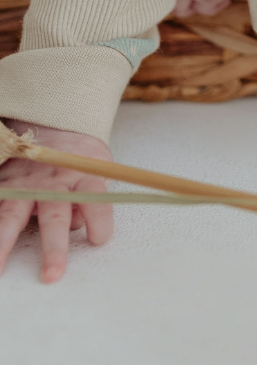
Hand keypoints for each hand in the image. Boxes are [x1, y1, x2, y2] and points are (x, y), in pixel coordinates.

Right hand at [0, 121, 112, 281]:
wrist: (53, 130)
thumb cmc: (78, 160)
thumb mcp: (96, 171)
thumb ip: (90, 199)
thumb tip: (79, 226)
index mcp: (82, 177)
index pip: (95, 199)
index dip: (99, 218)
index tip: (99, 239)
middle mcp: (52, 182)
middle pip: (54, 215)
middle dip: (53, 246)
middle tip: (53, 275)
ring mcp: (23, 185)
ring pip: (11, 215)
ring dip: (4, 244)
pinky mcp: (3, 186)